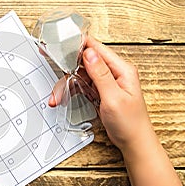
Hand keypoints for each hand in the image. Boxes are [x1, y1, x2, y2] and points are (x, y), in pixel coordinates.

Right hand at [49, 37, 155, 153]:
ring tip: (57, 95)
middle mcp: (114, 73)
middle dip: (67, 68)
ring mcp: (106, 82)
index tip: (61, 42)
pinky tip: (63, 97)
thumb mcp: (114, 97)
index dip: (78, 44)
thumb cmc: (130, 123)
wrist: (134, 142)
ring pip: (80, 75)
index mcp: (121, 69)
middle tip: (50, 64)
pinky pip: (82, 85)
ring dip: (67, 84)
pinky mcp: (100, 91)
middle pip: (84, 61)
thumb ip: (100, 74)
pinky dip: (71, 90)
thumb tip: (89, 53)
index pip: (97, 49)